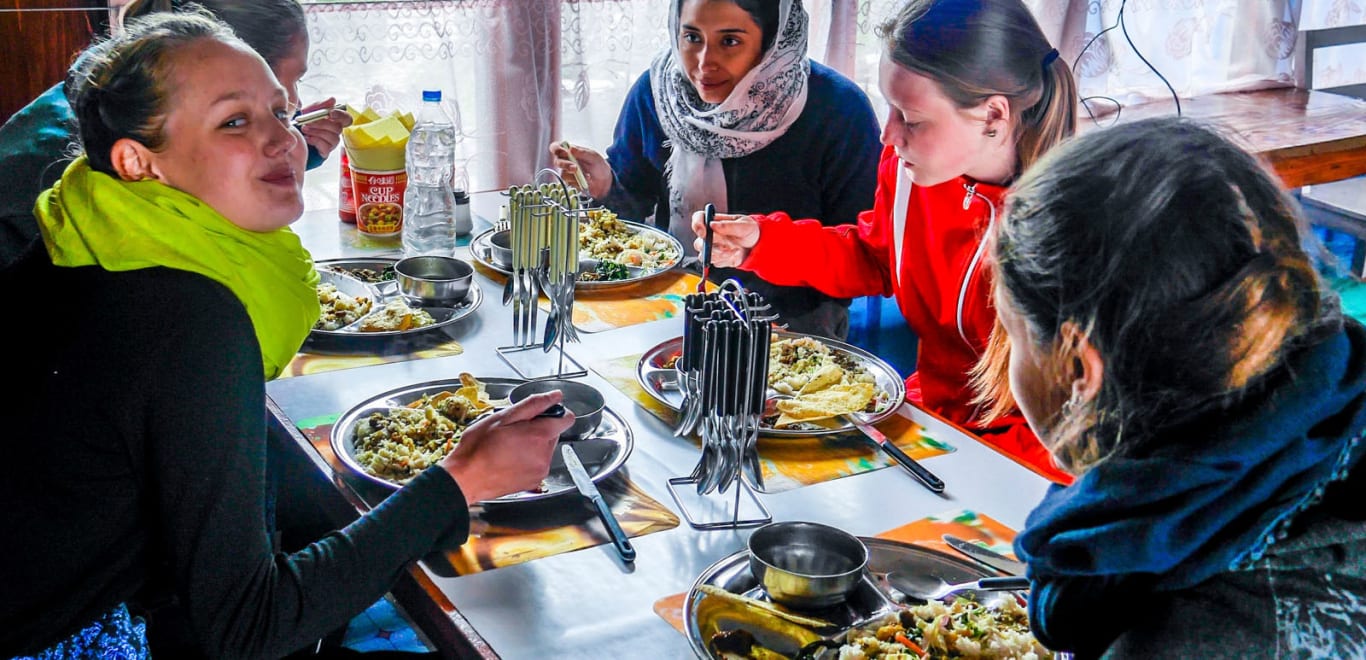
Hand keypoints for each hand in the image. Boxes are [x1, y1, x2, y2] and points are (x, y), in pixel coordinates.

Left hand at [296, 97, 352, 160]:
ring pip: (332, 138)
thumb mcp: (309, 111)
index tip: (330, 113)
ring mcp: (332, 142)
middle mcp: (335, 131)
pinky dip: (315, 141)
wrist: (293, 135)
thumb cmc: (303, 122)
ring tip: (305, 129)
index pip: (346, 118)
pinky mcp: (326, 151)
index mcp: (334, 120)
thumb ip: (320, 105)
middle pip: (338, 128)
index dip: (341, 116)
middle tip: (308, 122)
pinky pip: (326, 147)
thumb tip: (333, 100)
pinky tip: (307, 138)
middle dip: (322, 124)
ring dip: (316, 132)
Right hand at [437, 391, 573, 502]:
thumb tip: (554, 396)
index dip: (554, 412)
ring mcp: (540, 470)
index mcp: (539, 436)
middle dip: (537, 430)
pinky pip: (538, 464)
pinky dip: (528, 460)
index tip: (540, 414)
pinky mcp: (534, 482)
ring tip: (508, 447)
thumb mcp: (503, 417)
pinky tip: (509, 459)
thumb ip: (533, 405)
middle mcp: (544, 455)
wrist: (465, 478)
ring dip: (532, 445)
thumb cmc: (478, 448)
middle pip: (553, 434)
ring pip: (545, 449)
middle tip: (513, 432)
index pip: (566, 419)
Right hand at [548, 141, 611, 198]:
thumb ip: (582, 152)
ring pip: (563, 173)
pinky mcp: (569, 181)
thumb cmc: (599, 166)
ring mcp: (567, 172)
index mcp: (571, 151)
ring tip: (587, 176)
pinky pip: (568, 182)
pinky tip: (585, 180)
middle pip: (557, 161)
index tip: (564, 153)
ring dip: (574, 175)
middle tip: (575, 168)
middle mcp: (567, 160)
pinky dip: (577, 182)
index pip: (556, 147)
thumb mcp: (594, 157)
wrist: (604, 182)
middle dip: (565, 165)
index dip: (556, 149)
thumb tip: (570, 148)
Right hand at [691, 211, 759, 266]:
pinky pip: (714, 263)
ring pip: (705, 255)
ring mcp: (711, 248)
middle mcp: (709, 234)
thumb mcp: (745, 225)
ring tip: (736, 250)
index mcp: (714, 221)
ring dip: (721, 254)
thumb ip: (729, 225)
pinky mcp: (716, 259)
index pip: (698, 218)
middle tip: (728, 245)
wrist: (756, 245)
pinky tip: (735, 255)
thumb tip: (713, 225)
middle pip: (699, 242)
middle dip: (713, 247)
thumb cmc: (749, 231)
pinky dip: (726, 260)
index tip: (704, 232)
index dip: (697, 224)